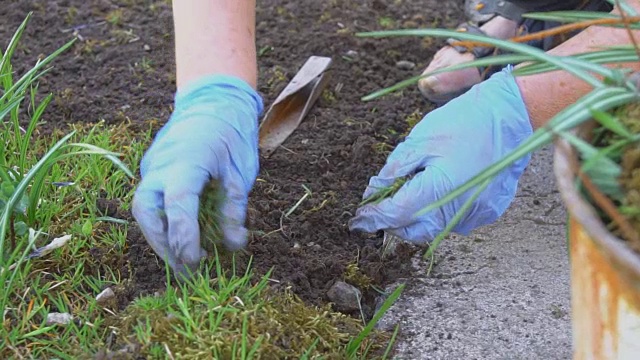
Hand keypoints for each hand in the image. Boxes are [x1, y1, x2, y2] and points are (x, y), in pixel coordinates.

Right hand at [132, 75, 262, 276]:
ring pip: (143, 208)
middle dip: (163, 244)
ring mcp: (152, 165)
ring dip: (161, 238)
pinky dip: (163, 223)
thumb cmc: (231, 136)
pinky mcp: (151, 169)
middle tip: (185, 270)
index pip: (178, 202)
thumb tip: (233, 246)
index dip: (184, 235)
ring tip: (185, 261)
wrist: (213, 102)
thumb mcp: (240, 173)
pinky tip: (181, 238)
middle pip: (146, 210)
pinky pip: (151, 201)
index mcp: (187, 160)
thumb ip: (234, 209)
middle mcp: (161, 163)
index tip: (194, 262)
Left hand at [349, 67, 532, 242]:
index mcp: (438, 189)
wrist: (511, 116)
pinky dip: (441, 212)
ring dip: (417, 218)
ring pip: (435, 228)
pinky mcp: (489, 212)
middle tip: (381, 207)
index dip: (374, 216)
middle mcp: (458, 210)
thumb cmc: (464, 122)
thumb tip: (375, 191)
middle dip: (393, 223)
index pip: (396, 214)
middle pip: (414, 231)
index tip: (359, 217)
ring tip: (412, 192)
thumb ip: (395, 169)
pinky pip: (456, 221)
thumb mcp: (421, 139)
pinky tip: (440, 190)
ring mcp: (477, 214)